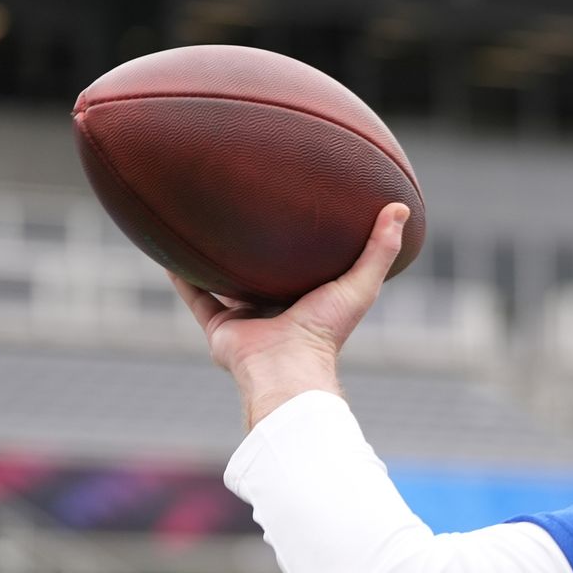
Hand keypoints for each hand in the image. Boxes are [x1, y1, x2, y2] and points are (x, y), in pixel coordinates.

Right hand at [171, 203, 409, 429]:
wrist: (286, 365)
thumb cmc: (326, 329)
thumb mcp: (361, 284)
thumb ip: (381, 249)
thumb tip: (402, 207)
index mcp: (310, 301)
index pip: (308, 268)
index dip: (307, 244)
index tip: (302, 213)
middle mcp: (277, 310)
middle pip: (264, 275)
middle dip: (259, 252)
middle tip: (250, 211)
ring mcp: (247, 319)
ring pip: (227, 284)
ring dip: (216, 262)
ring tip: (204, 226)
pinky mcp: (219, 327)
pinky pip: (196, 297)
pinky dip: (182, 277)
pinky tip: (171, 250)